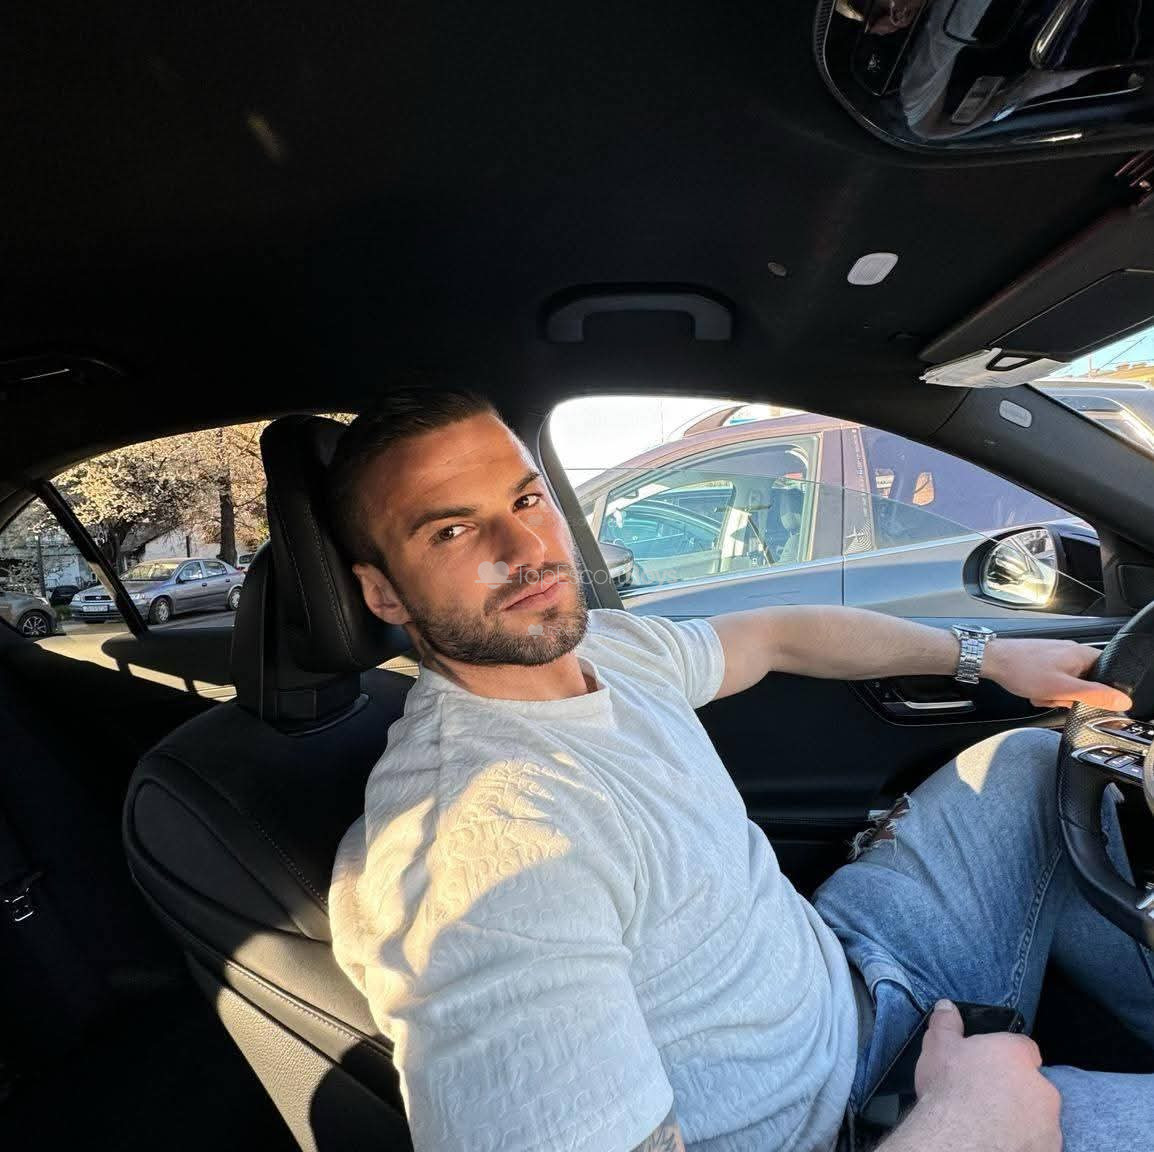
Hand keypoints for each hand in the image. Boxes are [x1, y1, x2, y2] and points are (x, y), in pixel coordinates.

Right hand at [882, 1000, 1061, 1151]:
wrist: (959, 1140)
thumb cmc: (950, 1089)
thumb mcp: (938, 1046)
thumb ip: (946, 1023)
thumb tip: (947, 1006)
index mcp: (1017, 1054)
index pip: (1024, 1048)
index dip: (1007, 1057)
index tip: (991, 1067)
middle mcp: (1041, 1086)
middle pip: (1033, 1084)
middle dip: (1016, 1089)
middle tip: (989, 1098)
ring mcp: (1049, 1123)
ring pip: (1039, 1116)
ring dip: (1022, 1118)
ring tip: (992, 1124)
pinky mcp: (1049, 1150)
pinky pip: (1039, 1143)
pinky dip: (1024, 1143)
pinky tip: (1000, 1142)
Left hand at [983, 636, 1130, 711]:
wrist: (990, 659)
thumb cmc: (1021, 669)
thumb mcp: (1062, 689)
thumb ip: (1093, 695)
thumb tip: (1122, 700)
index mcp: (1082, 654)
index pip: (1108, 675)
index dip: (1098, 692)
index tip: (1084, 699)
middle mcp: (1072, 651)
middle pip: (1086, 683)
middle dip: (1069, 696)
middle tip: (1055, 696)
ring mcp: (1057, 655)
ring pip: (1068, 685)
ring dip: (1054, 694)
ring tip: (1040, 693)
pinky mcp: (1044, 661)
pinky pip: (1054, 681)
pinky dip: (1044, 689)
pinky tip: (1033, 690)